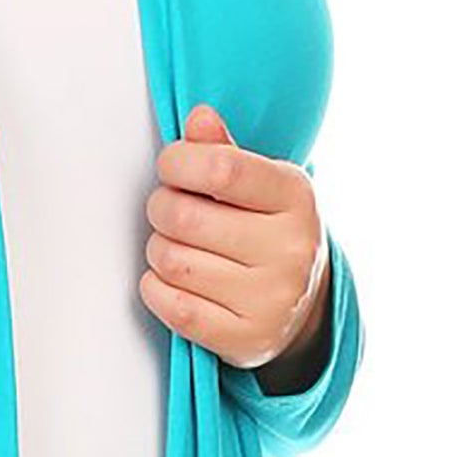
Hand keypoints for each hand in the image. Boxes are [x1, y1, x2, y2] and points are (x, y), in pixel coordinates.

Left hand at [139, 103, 330, 373]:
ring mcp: (271, 299)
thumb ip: (225, 151)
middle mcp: (291, 249)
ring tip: (176, 246)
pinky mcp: (246, 339)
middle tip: (169, 211)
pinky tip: (170, 280)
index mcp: (296, 196)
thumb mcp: (260, 186)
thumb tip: (198, 117)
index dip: (178, 163)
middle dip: (161, 209)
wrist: (301, 308)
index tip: (171, 167)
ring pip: (172, 262)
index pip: (221, 168)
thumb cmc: (268, 233)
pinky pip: (173, 307)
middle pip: (184, 217)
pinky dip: (157, 289)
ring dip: (158, 250)